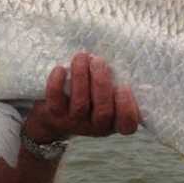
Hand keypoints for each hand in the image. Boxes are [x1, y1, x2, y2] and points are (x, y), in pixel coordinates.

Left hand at [25, 53, 139, 141]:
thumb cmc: (92, 96)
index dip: (128, 106)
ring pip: (80, 103)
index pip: (128, 125)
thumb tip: (118, 58)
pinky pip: (56, 100)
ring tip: (82, 56)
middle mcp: (96, 126)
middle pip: (103, 111)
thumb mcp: (108, 94)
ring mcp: (75, 122)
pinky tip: (61, 68)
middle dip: (102, 83)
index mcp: (115, 121)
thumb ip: (116, 82)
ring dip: (81, 76)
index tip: (125, 85)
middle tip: (98, 61)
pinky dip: (57, 83)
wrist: (58, 115)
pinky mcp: (55, 115)